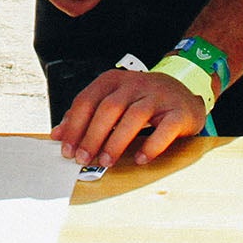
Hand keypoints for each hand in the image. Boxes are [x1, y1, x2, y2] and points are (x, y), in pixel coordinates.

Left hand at [51, 67, 207, 167]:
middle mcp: (136, 84)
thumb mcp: (113, 101)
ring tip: (106, 162)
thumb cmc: (142, 101)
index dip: (74, 126)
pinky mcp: (178, 111)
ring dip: (116, 142)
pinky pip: (165, 128)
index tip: (67, 148)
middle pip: (109, 108)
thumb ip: (87, 115)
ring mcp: (159, 96)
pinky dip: (151, 145)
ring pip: (134, 116)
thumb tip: (58, 134)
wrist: (184, 93)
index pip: (87, 100)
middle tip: (83, 159)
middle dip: (92, 136)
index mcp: (114, 80)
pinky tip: (140, 159)